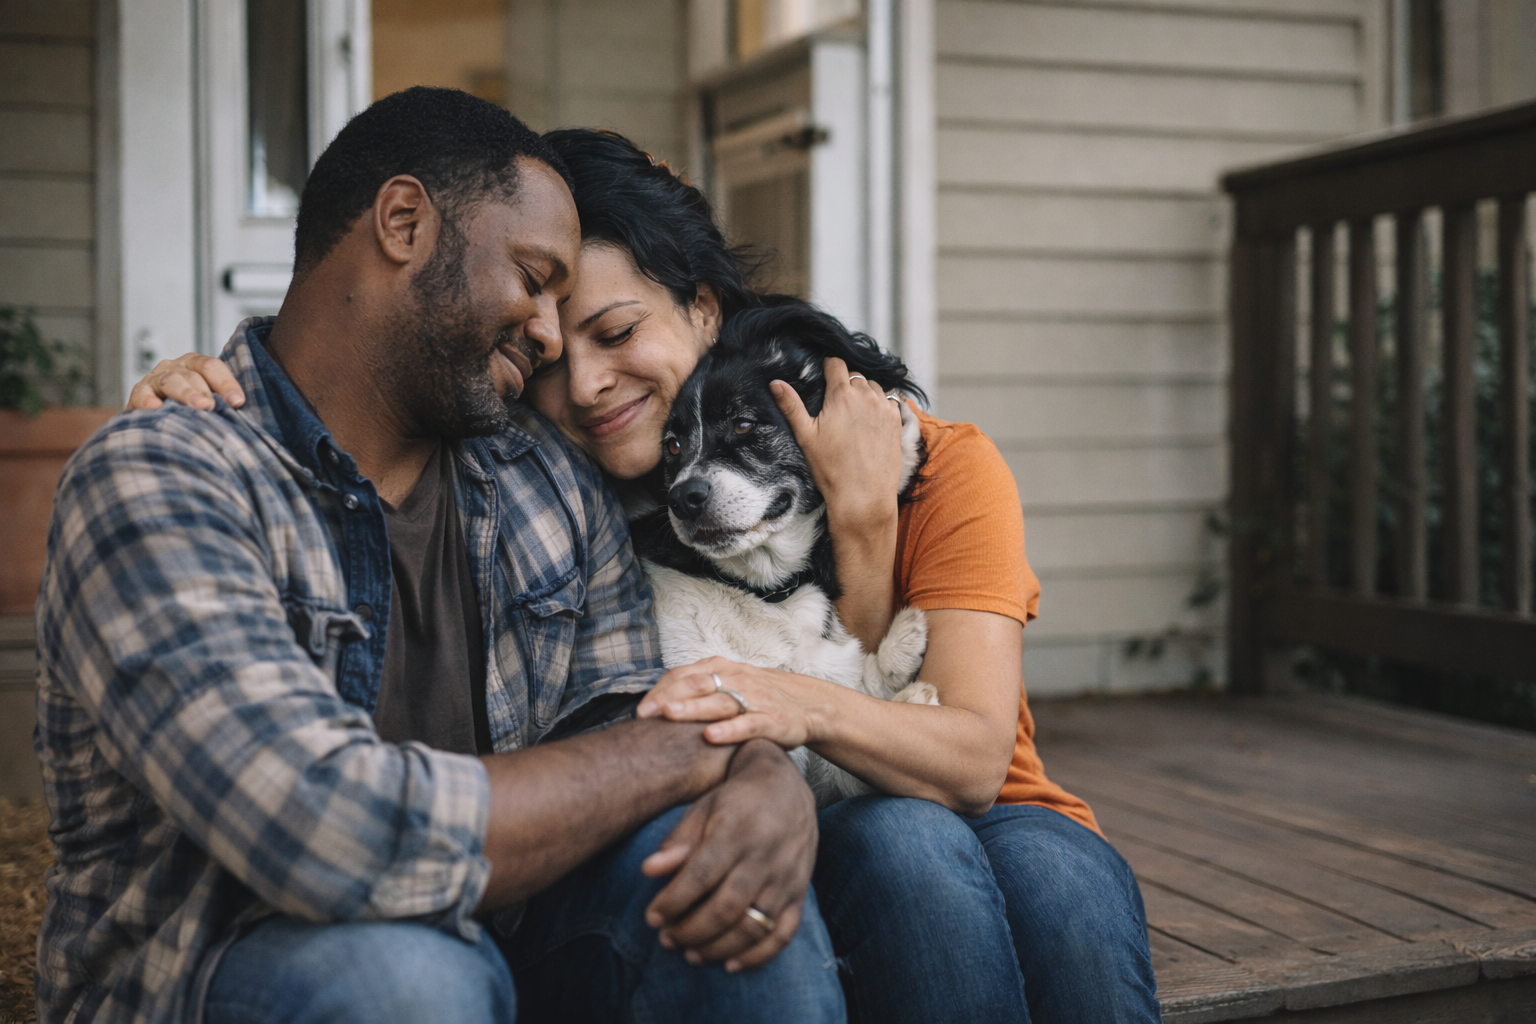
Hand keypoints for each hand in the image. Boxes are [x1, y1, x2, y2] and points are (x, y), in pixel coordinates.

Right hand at [126, 353, 244, 411]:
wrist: (156, 421)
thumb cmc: (191, 410)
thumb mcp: (209, 400)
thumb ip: (224, 401)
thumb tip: (243, 409)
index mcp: (195, 365)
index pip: (212, 367)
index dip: (226, 382)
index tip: (238, 402)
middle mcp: (175, 367)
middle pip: (191, 374)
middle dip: (204, 390)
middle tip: (212, 406)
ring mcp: (154, 379)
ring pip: (170, 381)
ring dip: (185, 393)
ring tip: (198, 407)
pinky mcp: (138, 394)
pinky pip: (142, 394)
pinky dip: (148, 401)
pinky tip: (155, 408)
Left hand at [637, 657, 827, 749]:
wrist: (805, 706)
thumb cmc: (755, 699)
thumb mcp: (726, 685)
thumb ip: (696, 691)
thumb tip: (653, 707)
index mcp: (720, 668)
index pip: (683, 675)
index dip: (660, 691)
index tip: (640, 710)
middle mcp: (735, 678)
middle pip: (696, 684)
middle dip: (668, 698)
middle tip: (645, 714)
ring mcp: (754, 698)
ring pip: (719, 702)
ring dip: (693, 708)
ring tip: (669, 715)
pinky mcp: (770, 719)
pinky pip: (747, 724)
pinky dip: (729, 730)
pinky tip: (710, 736)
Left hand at [640, 739, 816, 971]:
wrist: (787, 787)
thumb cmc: (735, 801)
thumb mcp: (703, 809)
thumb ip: (678, 841)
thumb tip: (648, 870)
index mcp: (737, 832)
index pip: (701, 875)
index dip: (673, 901)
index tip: (652, 917)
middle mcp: (765, 857)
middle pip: (726, 908)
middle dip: (691, 930)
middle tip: (667, 939)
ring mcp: (786, 879)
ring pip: (753, 927)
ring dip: (718, 948)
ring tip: (689, 952)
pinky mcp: (799, 894)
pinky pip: (783, 934)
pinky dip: (758, 956)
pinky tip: (730, 965)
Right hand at [770, 357, 903, 534]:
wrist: (863, 496)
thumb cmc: (832, 469)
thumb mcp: (806, 436)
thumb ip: (791, 405)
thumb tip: (776, 383)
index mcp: (842, 395)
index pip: (836, 364)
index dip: (828, 368)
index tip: (824, 377)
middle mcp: (866, 396)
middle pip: (854, 376)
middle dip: (845, 385)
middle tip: (836, 405)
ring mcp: (885, 408)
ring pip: (873, 387)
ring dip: (864, 393)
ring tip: (854, 415)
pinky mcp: (898, 421)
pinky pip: (889, 402)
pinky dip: (880, 406)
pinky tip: (870, 423)